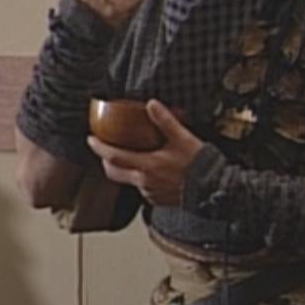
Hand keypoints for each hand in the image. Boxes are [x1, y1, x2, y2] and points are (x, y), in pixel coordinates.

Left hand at [87, 100, 203, 205]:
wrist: (213, 190)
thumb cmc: (200, 166)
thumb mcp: (182, 138)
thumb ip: (165, 121)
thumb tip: (152, 104)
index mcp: (147, 166)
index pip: (113, 157)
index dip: (99, 147)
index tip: (90, 139)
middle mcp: (144, 182)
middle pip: (113, 172)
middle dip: (105, 160)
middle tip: (104, 149)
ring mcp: (150, 193)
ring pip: (128, 180)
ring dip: (125, 169)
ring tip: (131, 155)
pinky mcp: (157, 200)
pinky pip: (142, 188)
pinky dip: (139, 178)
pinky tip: (150, 170)